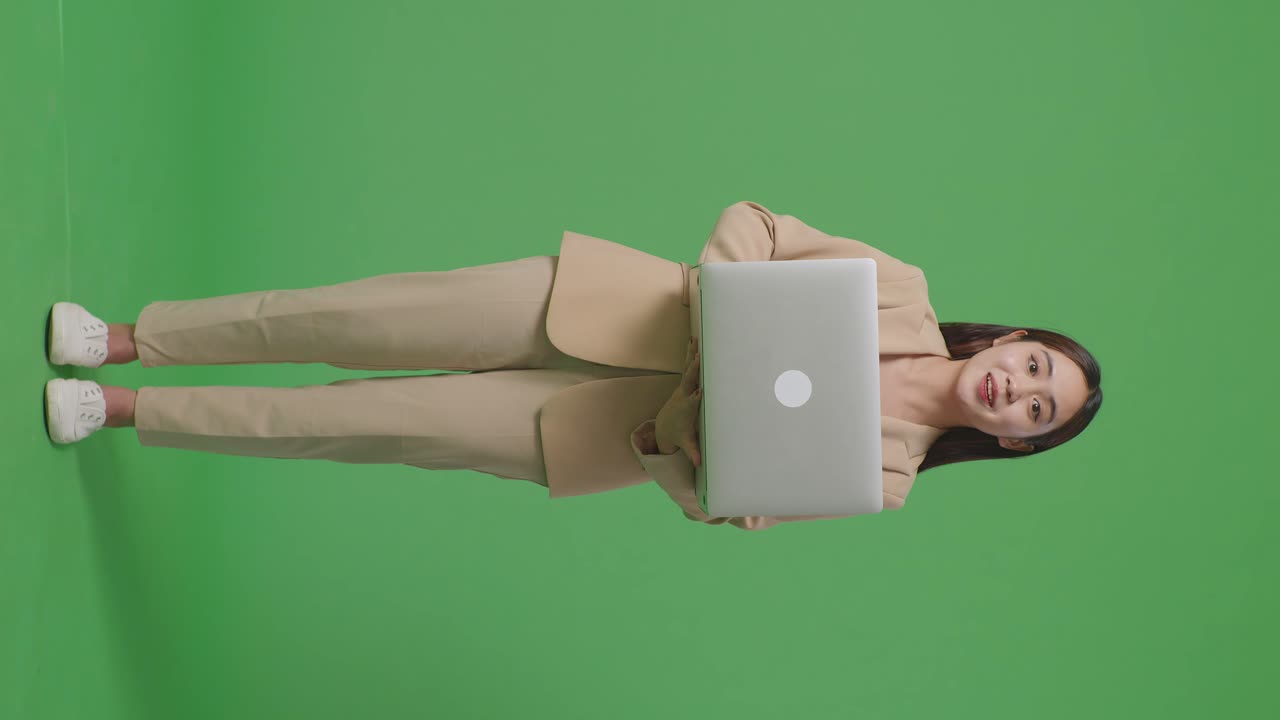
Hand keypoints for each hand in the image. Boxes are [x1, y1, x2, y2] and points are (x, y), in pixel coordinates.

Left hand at [656, 337, 702, 465]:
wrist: (664, 427)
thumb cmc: (678, 435)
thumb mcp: (685, 443)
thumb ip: (692, 452)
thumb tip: (699, 464)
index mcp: (686, 409)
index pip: (691, 403)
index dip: (696, 397)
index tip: (701, 391)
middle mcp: (683, 396)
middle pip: (689, 382)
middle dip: (694, 371)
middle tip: (699, 359)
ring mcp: (682, 387)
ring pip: (688, 370)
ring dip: (691, 356)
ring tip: (696, 342)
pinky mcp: (684, 383)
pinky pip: (688, 366)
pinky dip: (690, 354)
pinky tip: (693, 340)